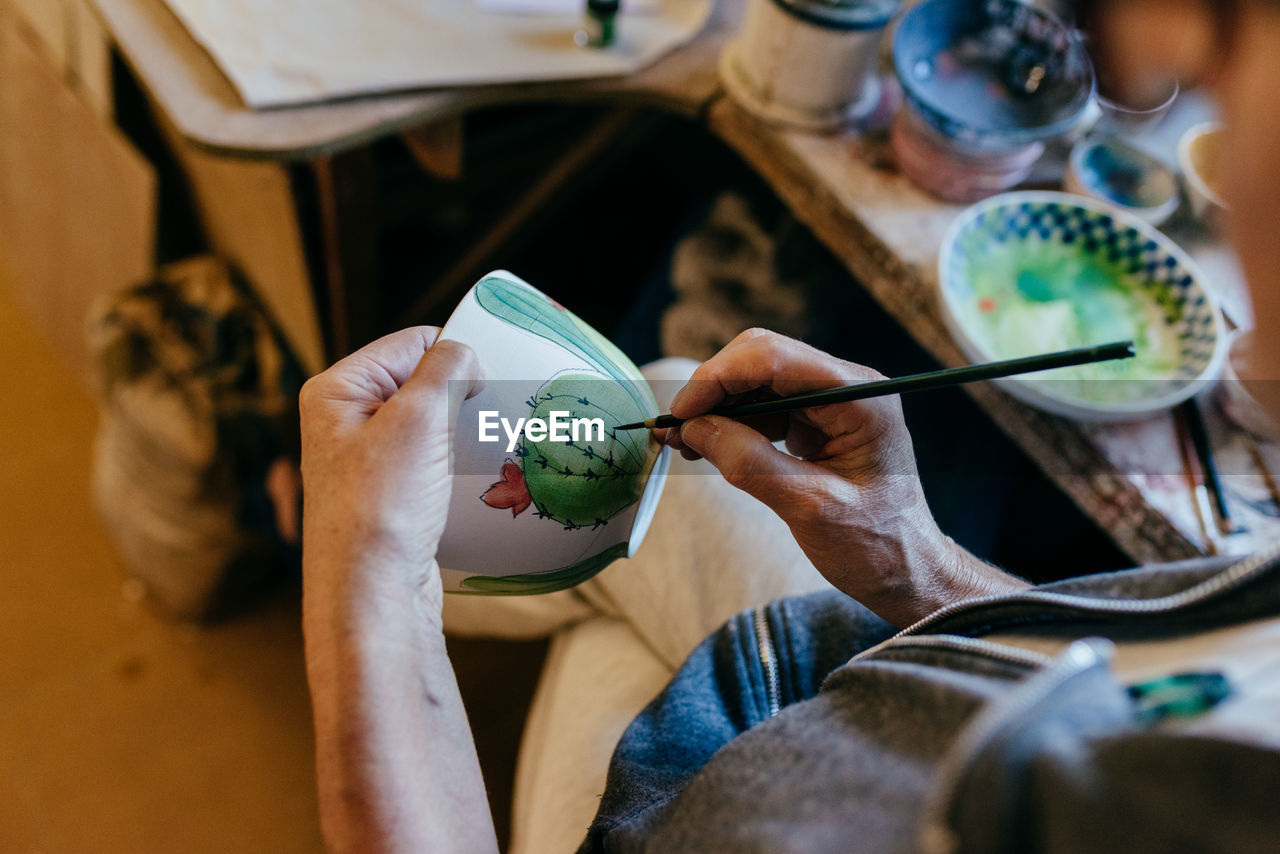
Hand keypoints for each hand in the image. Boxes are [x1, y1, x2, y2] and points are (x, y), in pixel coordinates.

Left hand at [300, 328, 497, 853]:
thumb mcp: (418, 418)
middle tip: (492, 413)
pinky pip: (428, 463)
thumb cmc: (383, 505)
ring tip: (489, 444)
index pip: (409, 344)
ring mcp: (363, 463)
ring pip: (428, 425)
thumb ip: (445, 369)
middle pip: (419, 383)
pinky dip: (454, 463)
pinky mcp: (387, 498)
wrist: (373, 595)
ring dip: (461, 431)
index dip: (454, 356)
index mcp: (335, 390)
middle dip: (460, 395)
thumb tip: (463, 355)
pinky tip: (475, 476)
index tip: (486, 383)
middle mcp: (341, 422)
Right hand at [661, 329, 1025, 626]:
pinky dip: (733, 424)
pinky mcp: (819, 423)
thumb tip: (692, 428)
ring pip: (757, 381)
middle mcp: (847, 387)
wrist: (909, 574)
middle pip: (762, 360)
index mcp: (860, 398)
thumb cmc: (876, 546)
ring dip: (718, 408)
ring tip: (685, 444)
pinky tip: (709, 448)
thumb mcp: (808, 508)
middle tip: (674, 431)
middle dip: (713, 390)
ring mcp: (833, 403)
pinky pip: (764, 407)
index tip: (679, 414)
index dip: (717, 378)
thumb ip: (749, 463)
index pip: (774, 358)